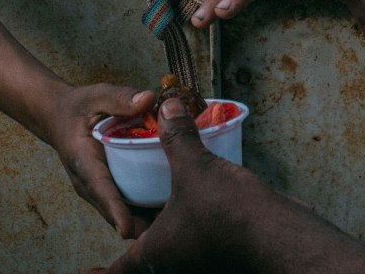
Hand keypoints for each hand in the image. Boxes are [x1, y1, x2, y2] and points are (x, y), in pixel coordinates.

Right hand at [45, 84, 157, 238]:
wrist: (57, 116)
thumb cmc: (78, 107)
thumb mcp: (97, 96)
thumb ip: (121, 98)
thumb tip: (149, 99)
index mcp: (83, 160)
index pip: (100, 188)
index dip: (114, 209)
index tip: (127, 230)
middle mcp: (87, 182)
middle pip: (112, 209)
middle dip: (135, 223)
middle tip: (166, 228)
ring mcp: (96, 189)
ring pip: (119, 211)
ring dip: (141, 219)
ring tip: (172, 222)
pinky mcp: (106, 188)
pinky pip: (124, 203)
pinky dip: (142, 208)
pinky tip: (168, 206)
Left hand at [91, 98, 304, 273]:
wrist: (278, 234)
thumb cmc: (228, 212)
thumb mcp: (194, 167)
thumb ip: (176, 136)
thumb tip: (166, 106)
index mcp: (155, 252)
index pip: (117, 270)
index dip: (100, 273)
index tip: (86, 272)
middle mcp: (174, 261)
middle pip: (145, 258)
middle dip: (136, 238)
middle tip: (124, 225)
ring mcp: (199, 258)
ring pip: (173, 247)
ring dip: (164, 232)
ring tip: (159, 208)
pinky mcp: (221, 249)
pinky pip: (196, 238)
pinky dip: (190, 224)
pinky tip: (198, 201)